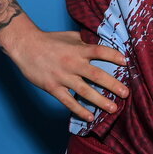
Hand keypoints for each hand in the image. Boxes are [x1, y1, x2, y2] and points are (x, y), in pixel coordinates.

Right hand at [4, 27, 129, 121]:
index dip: (113, 56)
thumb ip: (86, 41)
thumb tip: (102, 43)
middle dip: (113, 84)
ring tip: (114, 108)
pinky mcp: (53, 88)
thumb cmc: (50, 40)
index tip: (126, 62)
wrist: (26, 46)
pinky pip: (68, 101)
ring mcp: (63, 77)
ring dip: (100, 101)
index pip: (100, 51)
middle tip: (126, 93)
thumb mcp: (70, 36)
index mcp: (78, 49)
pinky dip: (80, 110)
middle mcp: (72, 63)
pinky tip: (91, 117)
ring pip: (85, 91)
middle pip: (96, 75)